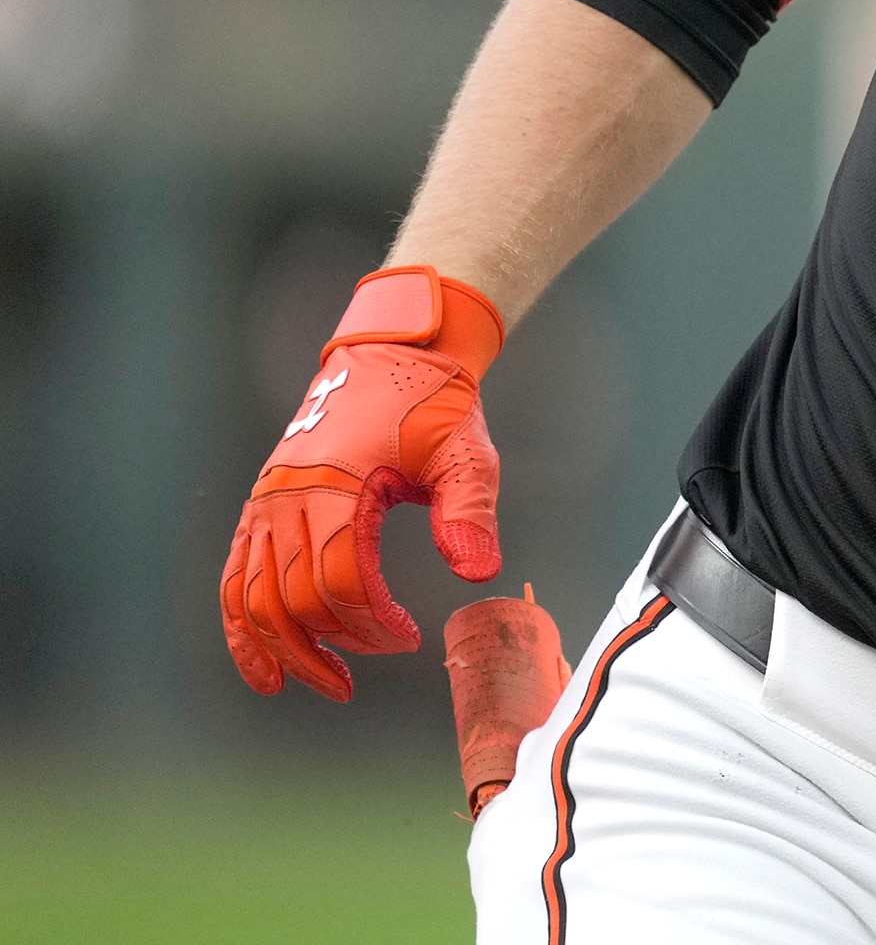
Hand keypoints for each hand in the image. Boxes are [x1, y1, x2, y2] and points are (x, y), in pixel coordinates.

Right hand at [220, 266, 505, 698]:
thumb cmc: (432, 404)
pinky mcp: (259, 508)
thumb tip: (479, 573)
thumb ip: (470, 510)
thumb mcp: (465, 450)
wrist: (390, 355)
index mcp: (335, 483)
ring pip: (251, 598)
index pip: (340, 577)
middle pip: (292, 598)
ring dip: (283, 650)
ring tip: (322, 683)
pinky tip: (264, 669)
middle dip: (333, 645)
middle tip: (373, 667)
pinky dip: (241, 628)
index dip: (372, 620)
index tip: (410, 636)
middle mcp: (285, 497)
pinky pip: (234, 578)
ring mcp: (264, 503)